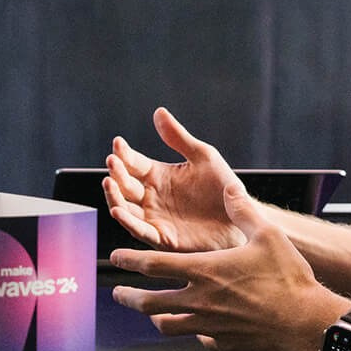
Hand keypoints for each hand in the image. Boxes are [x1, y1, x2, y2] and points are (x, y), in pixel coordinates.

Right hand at [105, 108, 251, 252]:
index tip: (118, 143)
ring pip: (125, 208)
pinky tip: (119, 210)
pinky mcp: (162, 237)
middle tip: (112, 162)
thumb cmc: (223, 188)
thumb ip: (179, 138)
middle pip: (125, 185)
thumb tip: (159, 112)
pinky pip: (140, 230)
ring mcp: (155, 217)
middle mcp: (152, 197)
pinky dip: (127, 222)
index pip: (134, 163)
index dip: (124, 154)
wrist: (241, 219)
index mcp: (159, 175)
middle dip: (116, 173)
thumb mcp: (203, 156)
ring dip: (114, 196)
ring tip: (109, 183)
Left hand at [111, 180, 347, 350]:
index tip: (116, 257)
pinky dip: (195, 333)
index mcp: (204, 271)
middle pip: (149, 302)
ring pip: (168, 325)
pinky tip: (198, 330)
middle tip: (118, 293)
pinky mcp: (224, 343)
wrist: (307, 325)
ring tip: (151, 313)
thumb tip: (230, 188)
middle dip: (128, 296)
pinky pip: (201, 339)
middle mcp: (200, 301)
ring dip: (154, 317)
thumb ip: (243, 210)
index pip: (153, 264)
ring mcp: (209, 326)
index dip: (130, 259)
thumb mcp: (268, 236)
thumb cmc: (289, 279)